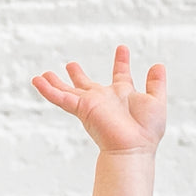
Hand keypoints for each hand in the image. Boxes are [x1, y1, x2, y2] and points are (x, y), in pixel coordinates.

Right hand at [32, 46, 166, 153]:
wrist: (133, 147)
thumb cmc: (146, 131)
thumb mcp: (156, 101)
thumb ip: (156, 83)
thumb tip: (159, 65)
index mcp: (123, 95)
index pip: (121, 75)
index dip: (121, 62)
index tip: (122, 48)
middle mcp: (105, 99)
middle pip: (87, 85)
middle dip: (78, 75)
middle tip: (71, 65)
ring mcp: (92, 104)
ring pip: (69, 91)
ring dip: (56, 83)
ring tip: (44, 74)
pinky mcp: (82, 109)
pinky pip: (61, 98)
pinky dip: (48, 90)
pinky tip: (37, 81)